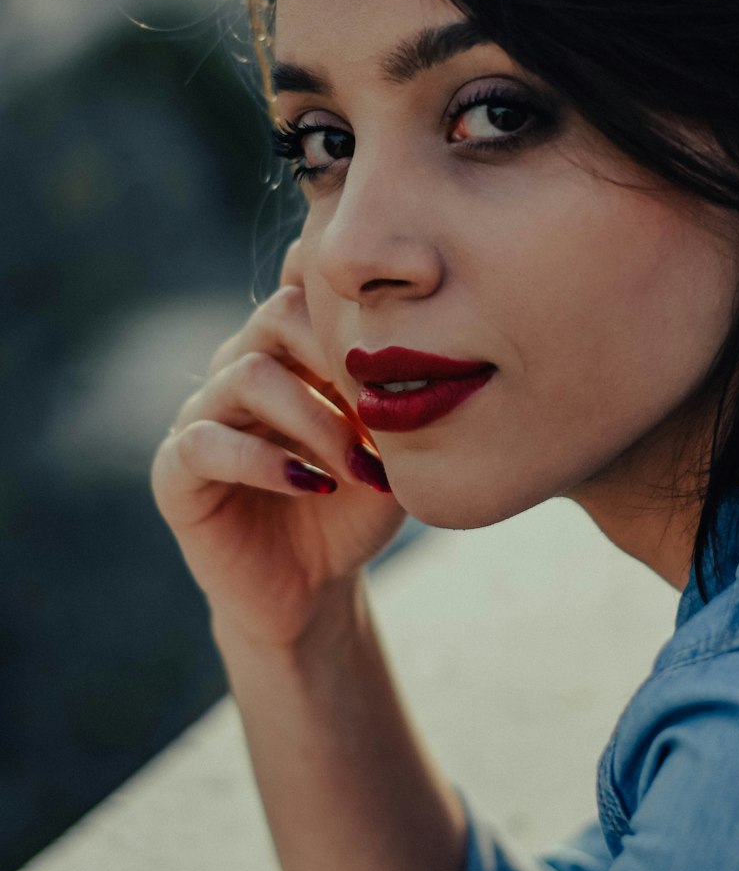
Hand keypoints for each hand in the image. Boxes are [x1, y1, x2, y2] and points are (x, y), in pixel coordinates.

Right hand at [151, 241, 406, 649]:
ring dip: (316, 421)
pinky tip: (313, 486)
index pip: (305, 283)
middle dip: (339, 356)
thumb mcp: (391, 450)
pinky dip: (267, 463)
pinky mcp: (177, 470)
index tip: (400, 345)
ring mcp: (204, 414)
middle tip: (382, 409)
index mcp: (291, 350)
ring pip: (249, 375)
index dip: (350, 304)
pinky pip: (208, 443)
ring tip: (358, 468)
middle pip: (279, 313)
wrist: (312, 587)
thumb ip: (398, 399)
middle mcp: (242, 367)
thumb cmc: (354, 507)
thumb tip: (431, 356)